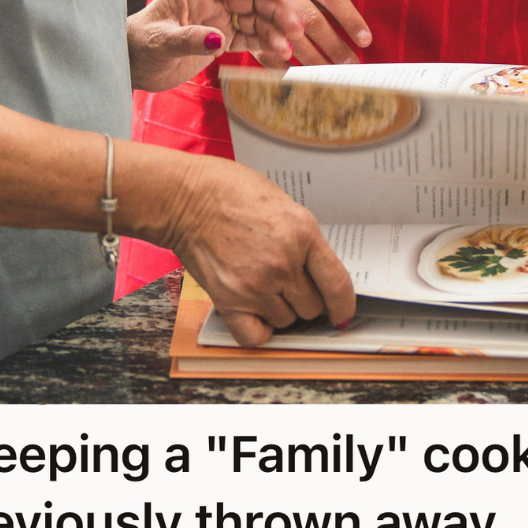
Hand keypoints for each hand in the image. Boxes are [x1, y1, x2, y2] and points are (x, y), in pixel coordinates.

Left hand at [128, 0, 304, 91]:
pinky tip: (280, 53)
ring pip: (255, 20)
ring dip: (275, 30)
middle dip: (276, 10)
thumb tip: (218, 39)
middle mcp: (209, 1)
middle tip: (295, 27)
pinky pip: (250, 38)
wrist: (131, 67)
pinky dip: (266, 45)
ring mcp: (217, 20)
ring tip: (289, 45)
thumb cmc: (138, 46)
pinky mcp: (221, 40)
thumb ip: (189, 39)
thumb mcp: (161, 41)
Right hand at [161, 158, 356, 345]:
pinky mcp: (228, 300)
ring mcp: (255, 285)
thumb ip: (303, 240)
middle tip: (290, 287)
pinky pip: (255, 336)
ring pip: (285, 321)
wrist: (183, 197)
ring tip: (264, 288)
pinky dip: (259, 331)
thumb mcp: (283, 205)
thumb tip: (316, 273)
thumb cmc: (227, 191)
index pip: (337, 284)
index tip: (342, 313)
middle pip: (311, 307)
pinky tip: (255, 314)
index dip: (344, 305)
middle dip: (305, 300)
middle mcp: (283, 264)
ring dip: (280, 310)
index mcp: (302, 233)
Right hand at [240, 0, 371, 68]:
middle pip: (311, 18)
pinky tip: (300, 78)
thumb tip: (359, 35)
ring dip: (312, 59)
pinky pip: (267, 50)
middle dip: (333, 45)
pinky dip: (284, 66)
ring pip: (290, 36)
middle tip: (350, 64)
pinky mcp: (246, 25)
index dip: (350, 19)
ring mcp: (258, 4)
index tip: (365, 41)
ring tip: (330, 74)